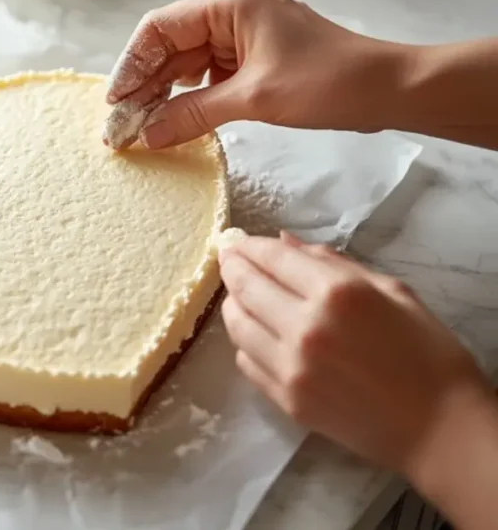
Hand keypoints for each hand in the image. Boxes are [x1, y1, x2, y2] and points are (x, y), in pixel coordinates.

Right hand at [103, 0, 408, 148]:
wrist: (388, 90)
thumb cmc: (328, 82)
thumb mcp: (254, 100)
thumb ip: (193, 114)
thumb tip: (146, 135)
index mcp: (229, 4)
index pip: (160, 28)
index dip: (131, 65)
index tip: (116, 103)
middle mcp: (232, 12)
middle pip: (170, 46)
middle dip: (145, 85)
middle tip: (122, 126)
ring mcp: (244, 35)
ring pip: (187, 64)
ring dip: (165, 95)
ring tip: (143, 129)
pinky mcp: (254, 59)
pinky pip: (209, 77)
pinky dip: (190, 99)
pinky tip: (176, 122)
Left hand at [217, 232, 493, 478]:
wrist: (440, 427)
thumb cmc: (426, 352)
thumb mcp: (391, 291)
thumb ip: (332, 263)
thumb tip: (285, 242)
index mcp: (336, 293)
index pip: (272, 258)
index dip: (249, 245)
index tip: (237, 240)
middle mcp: (305, 327)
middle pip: (245, 288)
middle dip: (232, 268)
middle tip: (228, 259)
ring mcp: (291, 367)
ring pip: (237, 325)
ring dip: (233, 304)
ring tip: (240, 295)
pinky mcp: (285, 399)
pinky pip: (246, 361)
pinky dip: (245, 342)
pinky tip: (257, 334)